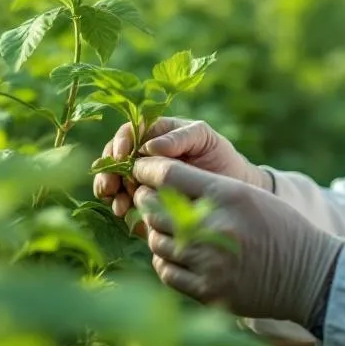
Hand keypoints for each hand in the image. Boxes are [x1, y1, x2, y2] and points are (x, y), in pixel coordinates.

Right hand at [92, 118, 270, 225]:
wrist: (236, 189)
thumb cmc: (220, 157)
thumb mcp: (204, 138)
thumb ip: (179, 137)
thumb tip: (149, 146)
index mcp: (156, 133)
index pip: (129, 132)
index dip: (121, 143)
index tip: (122, 156)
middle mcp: (143, 155)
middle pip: (114, 157)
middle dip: (108, 171)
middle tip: (110, 186)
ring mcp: (142, 178)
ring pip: (113, 180)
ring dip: (110, 190)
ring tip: (118, 204)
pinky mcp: (144, 200)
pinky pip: (124, 201)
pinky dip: (119, 206)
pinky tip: (124, 213)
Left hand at [130, 157, 344, 326]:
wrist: (309, 275)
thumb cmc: (277, 227)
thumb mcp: (245, 194)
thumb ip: (204, 186)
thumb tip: (156, 180)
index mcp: (226, 195)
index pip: (167, 175)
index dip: (146, 170)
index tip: (139, 170)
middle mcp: (214, 227)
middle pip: (154, 208)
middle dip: (146, 201)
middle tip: (149, 199)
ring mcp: (209, 262)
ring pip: (157, 241)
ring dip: (157, 233)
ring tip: (169, 228)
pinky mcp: (207, 291)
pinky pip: (166, 271)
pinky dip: (166, 261)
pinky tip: (179, 254)